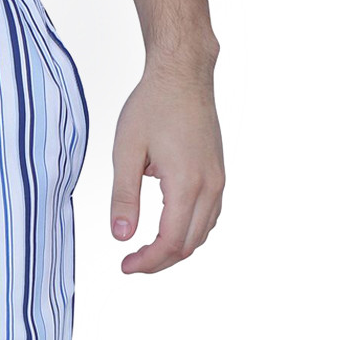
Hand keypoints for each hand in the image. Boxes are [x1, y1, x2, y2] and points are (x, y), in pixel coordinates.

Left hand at [110, 54, 223, 273]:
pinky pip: (209, 216)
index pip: (170, 241)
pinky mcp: (218, 172)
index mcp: (186, 182)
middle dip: (159, 261)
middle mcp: (210, 184)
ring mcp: (218, 179)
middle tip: (131, 263)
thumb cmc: (152, 105)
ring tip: (146, 251)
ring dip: (175, 249)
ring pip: (202, 233)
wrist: (183, 73)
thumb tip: (121, 236)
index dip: (147, 261)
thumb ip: (123, 197)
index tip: (125, 266)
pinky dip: (190, 232)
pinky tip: (168, 230)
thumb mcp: (126, 152)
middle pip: (189, 244)